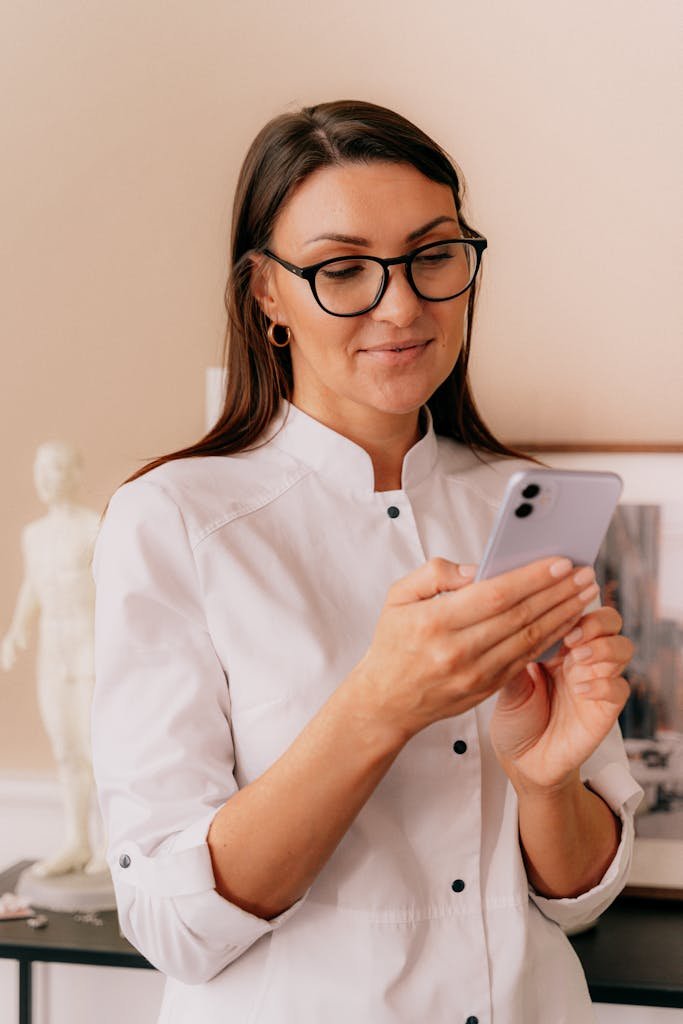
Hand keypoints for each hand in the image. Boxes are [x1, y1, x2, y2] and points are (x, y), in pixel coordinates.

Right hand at [351, 555, 599, 746]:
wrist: (387, 701)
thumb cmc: (394, 642)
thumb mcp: (398, 597)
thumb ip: (434, 573)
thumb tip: (477, 568)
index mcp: (436, 622)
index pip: (495, 595)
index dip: (532, 578)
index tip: (560, 562)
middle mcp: (458, 650)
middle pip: (520, 616)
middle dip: (558, 592)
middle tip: (586, 573)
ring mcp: (475, 674)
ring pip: (530, 640)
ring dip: (563, 614)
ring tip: (585, 593)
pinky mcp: (487, 689)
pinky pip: (526, 659)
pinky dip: (551, 638)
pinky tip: (567, 620)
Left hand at [489, 605, 632, 792]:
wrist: (523, 760)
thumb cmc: (515, 718)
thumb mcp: (508, 684)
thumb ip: (517, 657)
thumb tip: (517, 627)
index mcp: (558, 643)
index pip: (578, 609)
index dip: (573, 604)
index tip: (558, 609)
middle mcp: (581, 657)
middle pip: (610, 621)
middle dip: (597, 622)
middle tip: (574, 636)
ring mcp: (597, 680)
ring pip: (622, 648)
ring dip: (603, 649)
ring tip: (577, 661)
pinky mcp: (606, 708)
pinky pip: (619, 687)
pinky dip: (603, 684)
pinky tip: (580, 689)